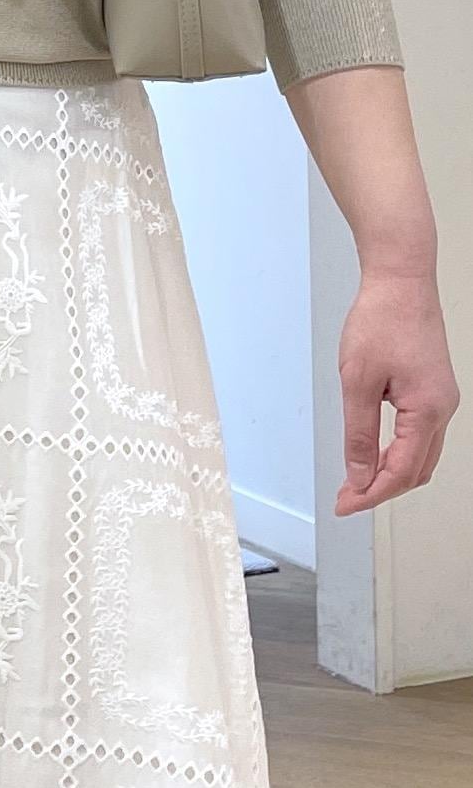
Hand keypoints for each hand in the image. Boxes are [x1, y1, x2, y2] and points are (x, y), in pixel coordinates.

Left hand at [336, 267, 459, 516]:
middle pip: (416, 471)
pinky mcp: (433, 391)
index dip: (371, 494)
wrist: (401, 281)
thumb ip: (359, 435)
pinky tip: (372, 458)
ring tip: (354, 483)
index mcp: (428, 409)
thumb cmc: (382, 321)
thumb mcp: (358, 384)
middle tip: (346, 499)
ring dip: (390, 474)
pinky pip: (420, 437)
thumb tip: (358, 475)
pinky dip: (397, 455)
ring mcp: (441, 400)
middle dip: (381, 490)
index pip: (401, 471)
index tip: (344, 506)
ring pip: (420, 457)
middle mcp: (442, 408)